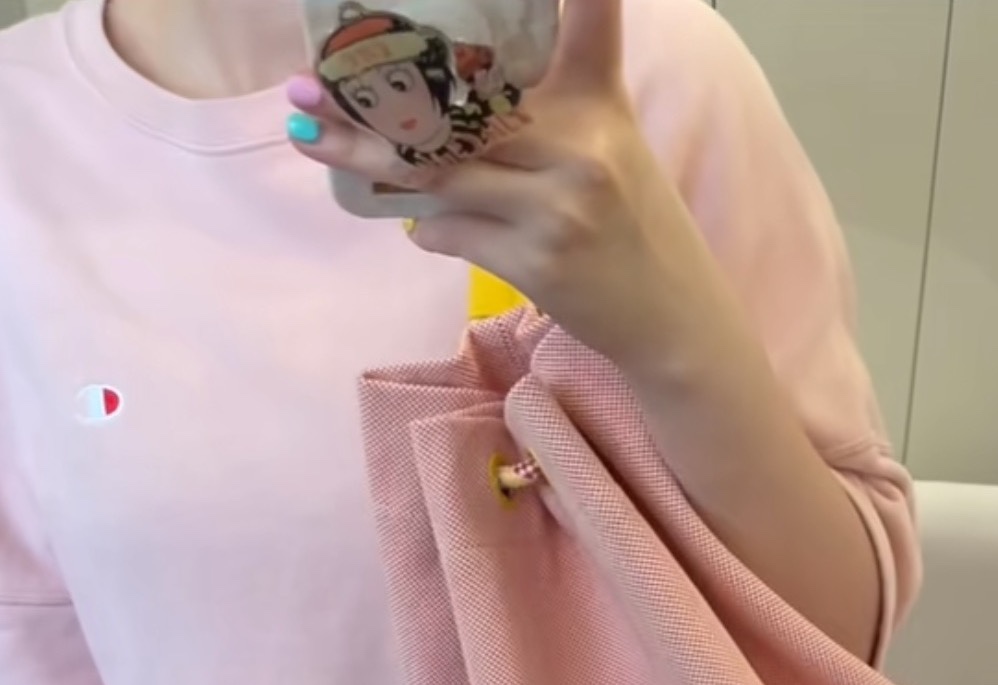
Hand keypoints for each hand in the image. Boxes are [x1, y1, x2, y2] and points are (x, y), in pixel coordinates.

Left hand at [286, 0, 727, 369]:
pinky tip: (422, 225)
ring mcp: (558, 205)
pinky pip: (450, 232)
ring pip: (438, 171)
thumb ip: (549, 106)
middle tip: (305, 87)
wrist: (670, 319)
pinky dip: (427, 227)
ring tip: (313, 138)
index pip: (584, 14)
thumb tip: (442, 104)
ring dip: (368, 161)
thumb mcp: (608, 144)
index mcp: (600, 98)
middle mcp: (582, 143)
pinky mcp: (538, 262)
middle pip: (458, 108)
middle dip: (374, 99)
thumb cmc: (630, 226)